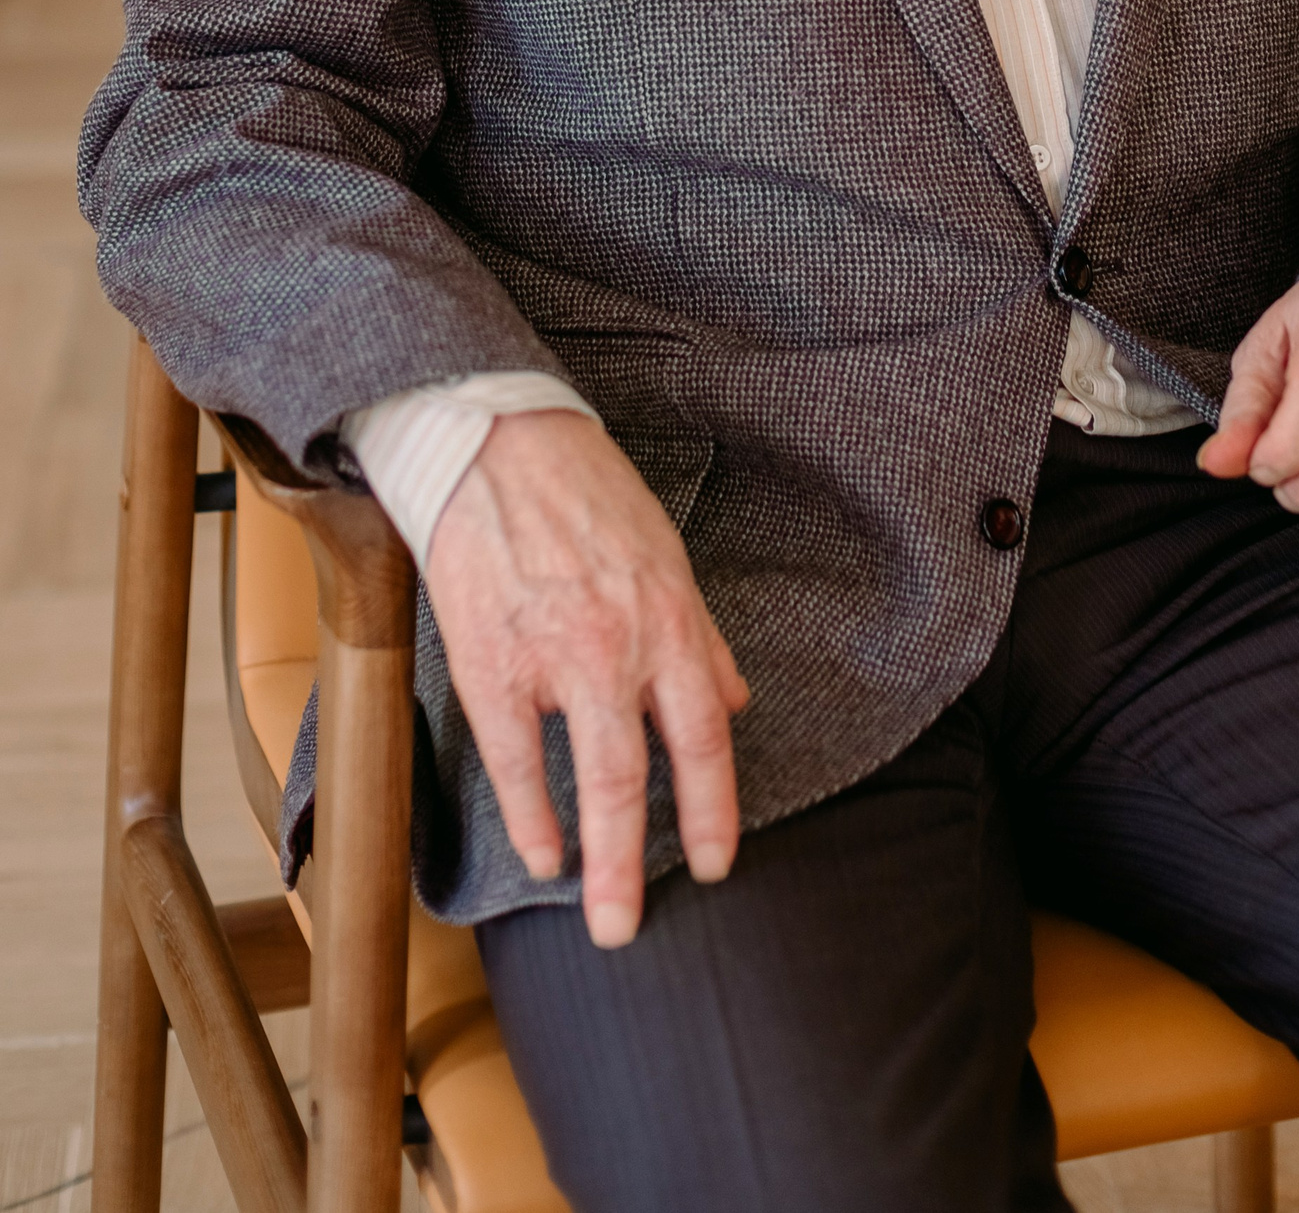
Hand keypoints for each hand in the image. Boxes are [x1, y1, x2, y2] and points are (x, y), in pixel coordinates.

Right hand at [425, 409, 748, 946]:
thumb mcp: (666, 557)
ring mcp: (557, 659)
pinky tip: (541, 853)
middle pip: (645, 776)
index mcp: (671, 621)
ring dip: (599, 860)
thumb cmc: (587, 495)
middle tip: (640, 924)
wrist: (498, 446)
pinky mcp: (491, 662)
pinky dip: (529, 815)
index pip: (705, 735)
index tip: (716, 859)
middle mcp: (623, 647)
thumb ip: (700, 638)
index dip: (715, 808)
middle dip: (647, 862)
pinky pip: (515, 759)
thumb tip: (733, 700)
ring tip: (603, 915)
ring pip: (590, 779)